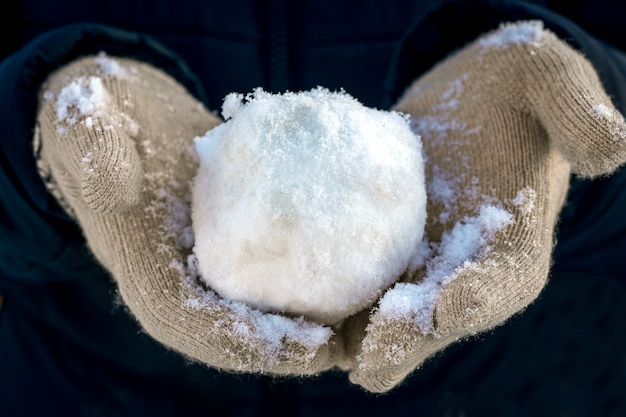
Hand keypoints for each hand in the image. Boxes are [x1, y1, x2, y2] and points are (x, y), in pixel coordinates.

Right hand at [35, 55, 337, 374]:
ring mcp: (212, 267)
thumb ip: (96, 151)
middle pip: (244, 334)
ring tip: (374, 311)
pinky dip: (317, 269)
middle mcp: (185, 283)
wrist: (127, 117)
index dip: (254, 347)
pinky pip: (278, 266)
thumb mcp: (88, 128)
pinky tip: (364, 252)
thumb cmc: (104, 124)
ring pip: (267, 306)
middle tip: (357, 339)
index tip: (311, 344)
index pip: (199, 330)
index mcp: (148, 276)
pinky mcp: (236, 244)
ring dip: (317, 316)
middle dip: (298, 347)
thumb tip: (114, 176)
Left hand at [342, 21, 625, 391]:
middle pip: (435, 323)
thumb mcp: (542, 77)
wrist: (456, 106)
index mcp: (513, 250)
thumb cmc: (504, 92)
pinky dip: (323, 301)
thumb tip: (611, 150)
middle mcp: (463, 275)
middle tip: (367, 355)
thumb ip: (575, 108)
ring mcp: (415, 273)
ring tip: (314, 345)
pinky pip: (347, 289)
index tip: (444, 303)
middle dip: (404, 342)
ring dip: (354, 340)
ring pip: (384, 323)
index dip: (476, 298)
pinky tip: (285, 303)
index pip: (500, 285)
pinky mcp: (373, 260)